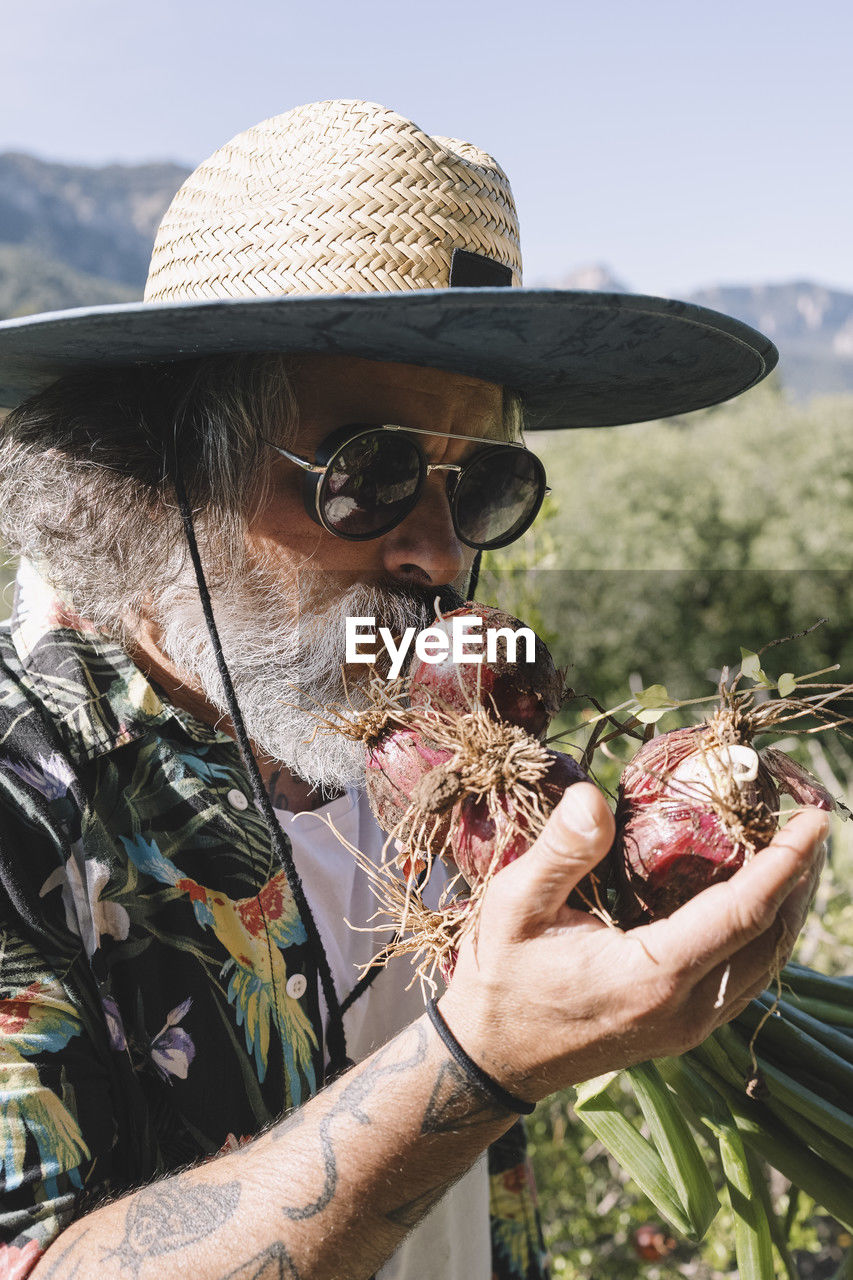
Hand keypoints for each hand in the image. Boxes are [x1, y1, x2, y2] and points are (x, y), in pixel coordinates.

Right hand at [438, 782, 827, 1102]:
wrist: (493, 1058)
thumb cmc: (500, 977)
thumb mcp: (514, 904)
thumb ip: (560, 852)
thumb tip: (595, 796)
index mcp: (652, 977)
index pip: (743, 913)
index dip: (786, 863)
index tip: (815, 819)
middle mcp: (686, 1009)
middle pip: (772, 940)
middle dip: (800, 878)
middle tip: (808, 821)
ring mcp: (689, 1027)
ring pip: (767, 965)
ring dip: (789, 908)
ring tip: (795, 853)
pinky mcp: (684, 1030)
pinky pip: (746, 979)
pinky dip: (765, 934)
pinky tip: (757, 900)